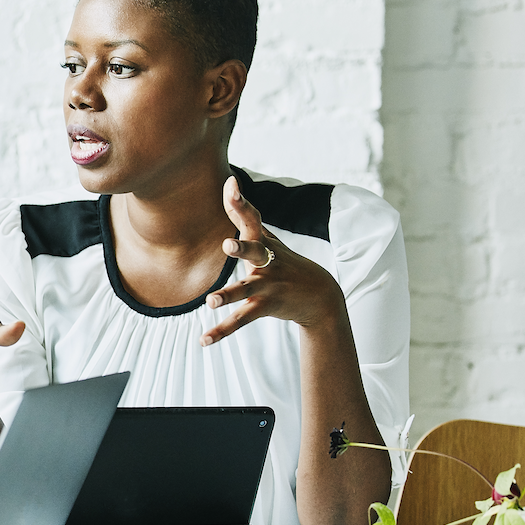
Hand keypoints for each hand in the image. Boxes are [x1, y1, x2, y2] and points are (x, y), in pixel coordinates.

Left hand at [202, 177, 345, 345]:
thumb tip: (228, 184)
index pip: (252, 219)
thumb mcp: (268, 239)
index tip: (230, 185)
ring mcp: (268, 285)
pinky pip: (241, 319)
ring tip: (211, 301)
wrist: (321, 296)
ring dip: (228, 295)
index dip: (240, 203)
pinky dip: (221, 331)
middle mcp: (267, 262)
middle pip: (255, 252)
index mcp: (265, 243)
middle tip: (228, 244)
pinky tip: (203, 340)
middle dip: (243, 248)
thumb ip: (246, 215)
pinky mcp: (266, 306)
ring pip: (245, 290)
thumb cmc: (286, 262)